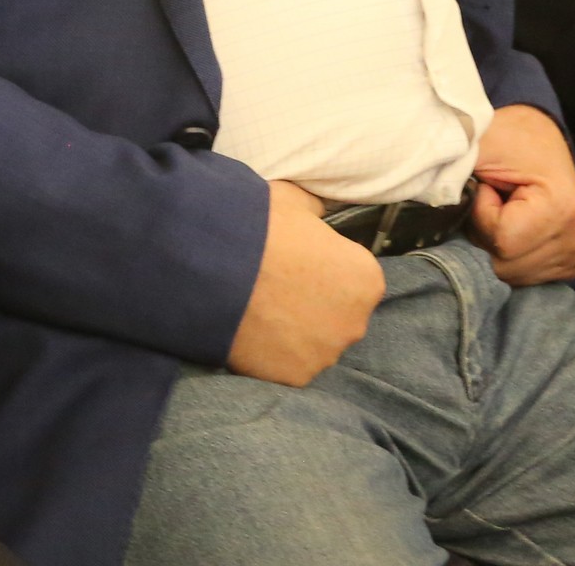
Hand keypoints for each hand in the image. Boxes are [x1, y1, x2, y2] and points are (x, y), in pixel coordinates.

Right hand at [225, 179, 382, 386]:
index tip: (294, 263)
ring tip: (255, 310)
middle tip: (272, 288)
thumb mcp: (290, 199)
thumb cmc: (256, 225)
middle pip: (337, 315)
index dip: (322, 268)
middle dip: (312, 305)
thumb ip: (313, 210)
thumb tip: (315, 213)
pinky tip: (247, 332)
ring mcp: (325, 353)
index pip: (353, 277)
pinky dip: (270, 354)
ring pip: (313, 344)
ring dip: (292, 332)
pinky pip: (286, 365)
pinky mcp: (295, 376)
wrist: (211, 262)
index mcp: (364, 277)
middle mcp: (356, 321)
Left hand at [466, 104, 574, 285]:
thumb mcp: (479, 143)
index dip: (481, 215)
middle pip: (504, 266)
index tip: (489, 187)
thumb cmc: (509, 138)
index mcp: (563, 209)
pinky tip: (514, 229)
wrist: (539, 137)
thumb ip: (453, 173)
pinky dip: (507, 256)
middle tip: (492, 200)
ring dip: (493, 246)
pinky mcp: (571, 265)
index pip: (501, 241)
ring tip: (505, 212)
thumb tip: (417, 198)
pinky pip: (521, 276)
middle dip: (483, 235)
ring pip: (509, 275)